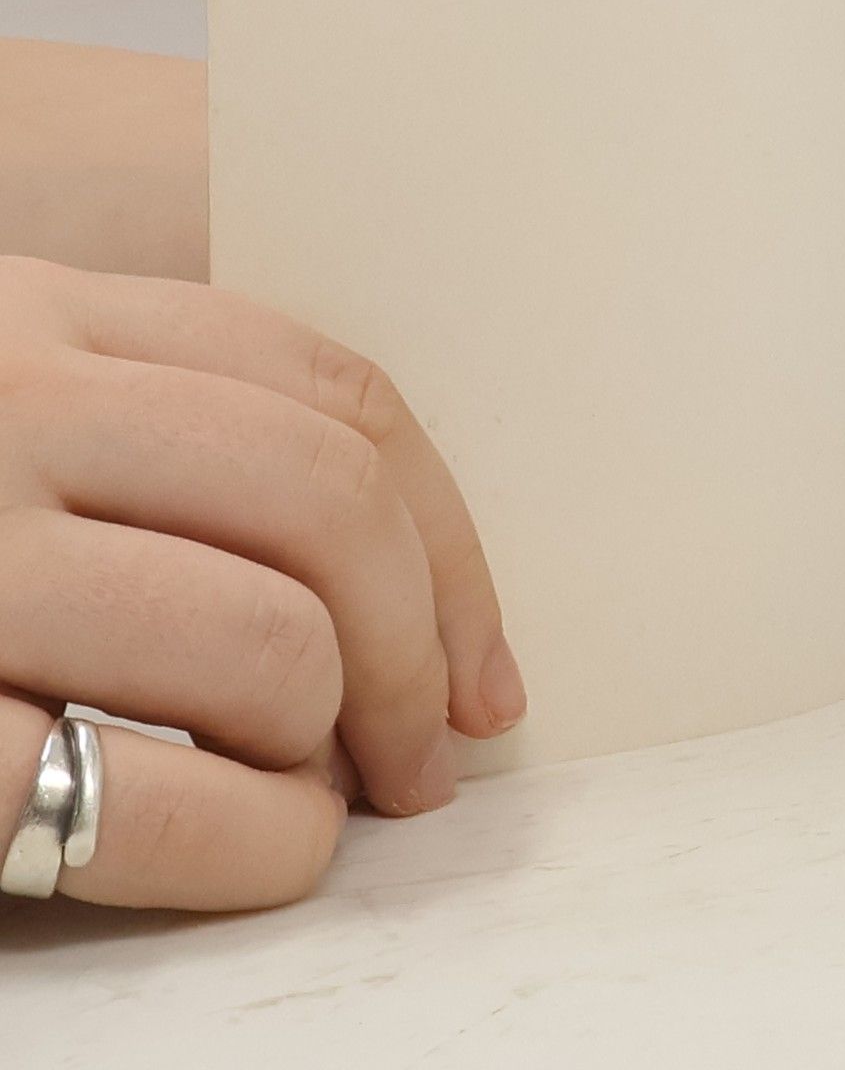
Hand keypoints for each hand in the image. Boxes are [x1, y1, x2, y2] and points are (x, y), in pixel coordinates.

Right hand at [0, 257, 522, 909]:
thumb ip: (139, 416)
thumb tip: (387, 569)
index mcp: (34, 313)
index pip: (328, 388)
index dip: (449, 529)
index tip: (484, 644)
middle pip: (327, 505)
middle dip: (425, 644)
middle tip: (437, 746)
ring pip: (267, 644)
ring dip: (337, 743)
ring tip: (318, 792)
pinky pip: (155, 797)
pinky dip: (256, 842)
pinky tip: (258, 846)